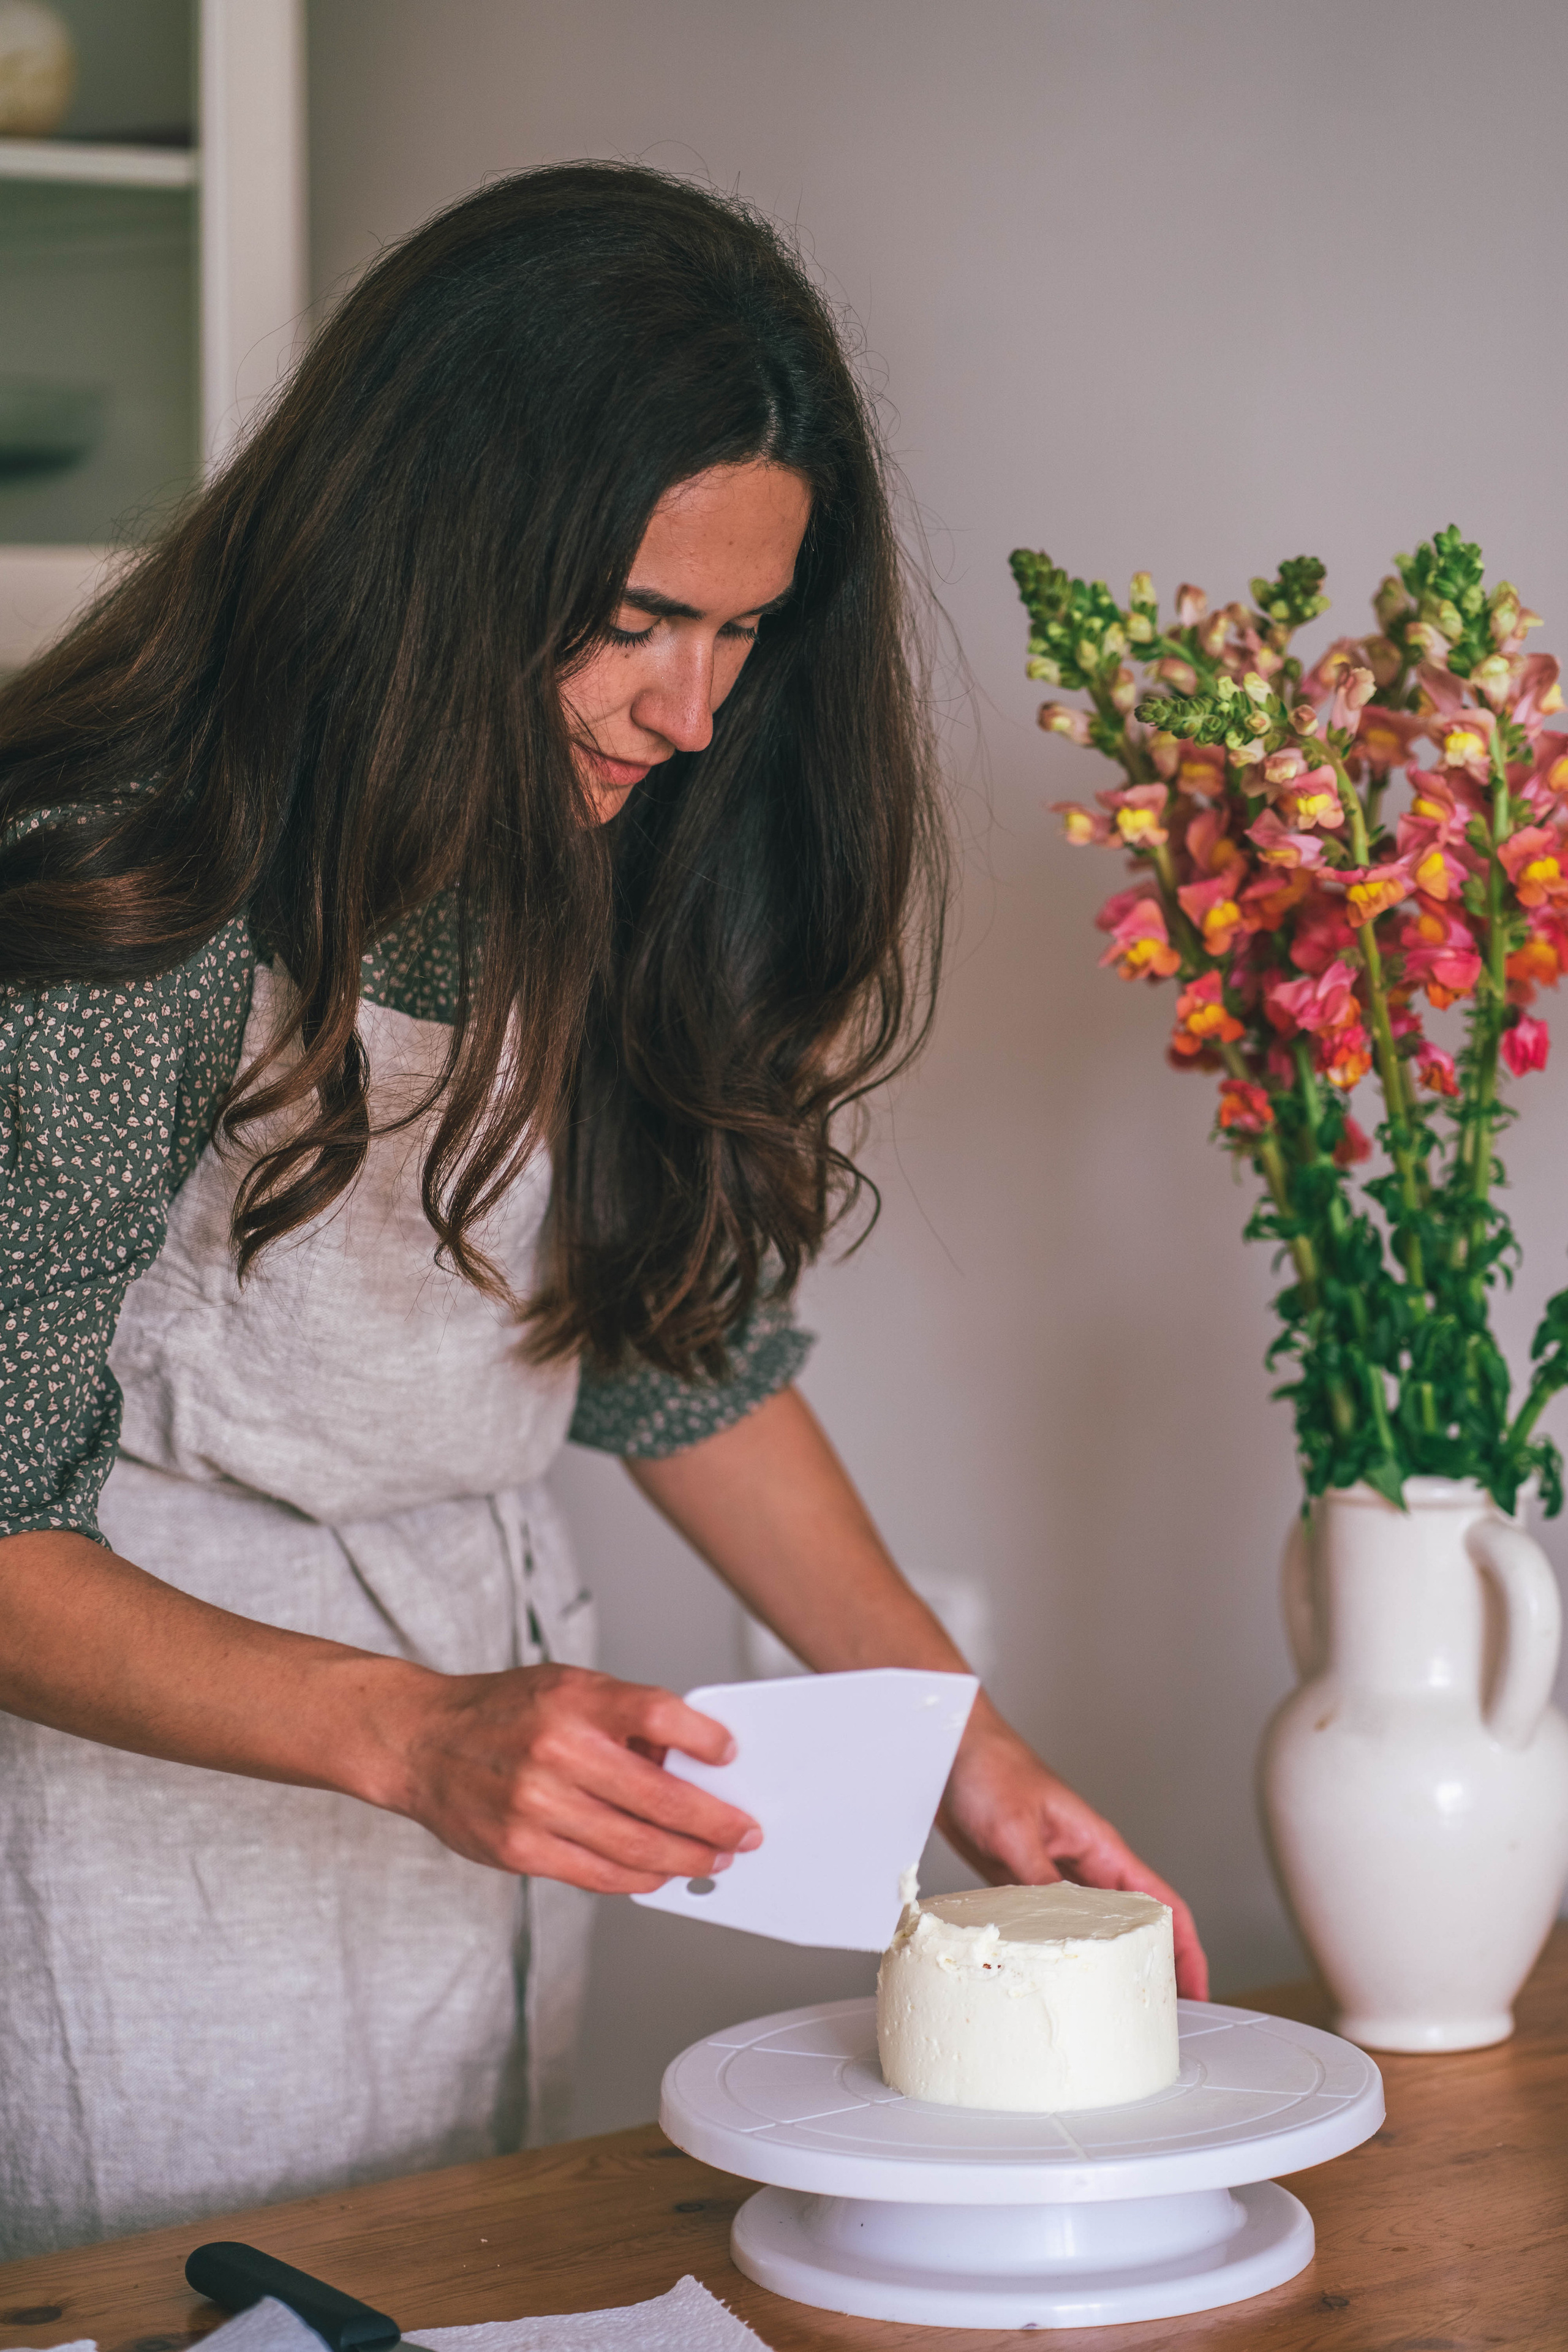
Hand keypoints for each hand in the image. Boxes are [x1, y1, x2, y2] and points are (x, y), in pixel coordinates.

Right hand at [390, 1662, 763, 1893]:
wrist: (419, 1741)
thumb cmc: (501, 1712)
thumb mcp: (566, 1687)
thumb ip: (622, 1718)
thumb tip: (684, 1759)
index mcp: (573, 1700)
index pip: (657, 1713)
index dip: (702, 1738)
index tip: (729, 1754)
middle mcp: (556, 1750)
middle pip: (658, 1795)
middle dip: (713, 1821)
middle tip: (742, 1831)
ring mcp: (536, 1804)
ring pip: (633, 1845)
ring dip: (685, 1859)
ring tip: (713, 1860)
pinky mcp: (520, 1848)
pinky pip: (596, 1873)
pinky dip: (637, 1878)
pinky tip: (660, 1875)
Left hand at [936, 1699, 1209, 1999]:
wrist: (948, 1750)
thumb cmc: (989, 1766)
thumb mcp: (1016, 1828)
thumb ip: (1038, 1877)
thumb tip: (1052, 1930)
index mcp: (1099, 1845)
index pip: (1161, 1901)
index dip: (1186, 1947)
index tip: (1197, 1988)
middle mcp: (1081, 1863)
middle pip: (1129, 1924)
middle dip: (1147, 1967)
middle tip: (1149, 2015)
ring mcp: (1050, 1874)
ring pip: (1085, 1929)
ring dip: (1095, 1965)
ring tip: (1099, 2006)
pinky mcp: (1017, 1881)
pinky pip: (1040, 1924)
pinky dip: (1043, 1951)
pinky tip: (1034, 1974)